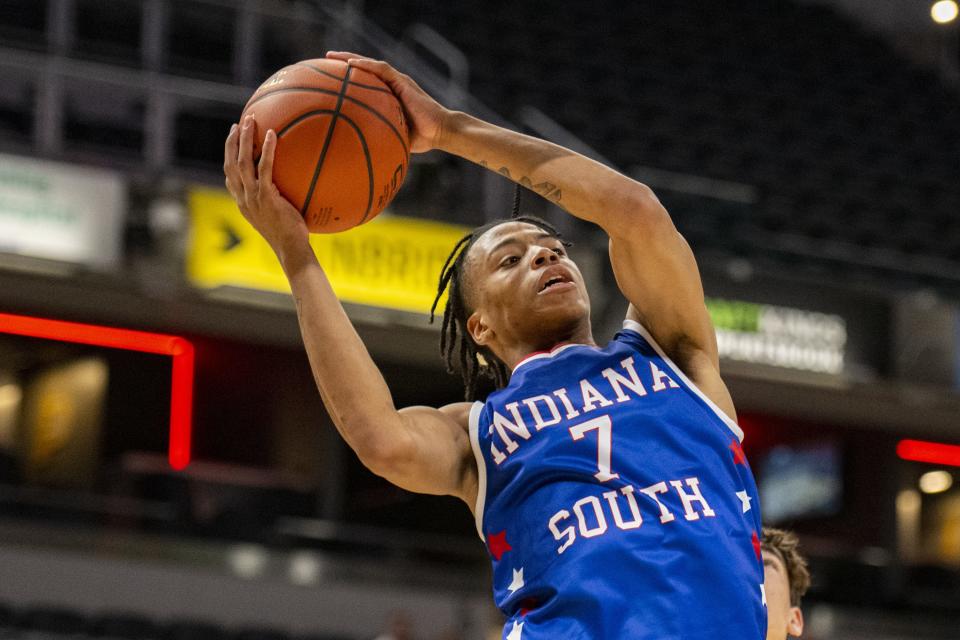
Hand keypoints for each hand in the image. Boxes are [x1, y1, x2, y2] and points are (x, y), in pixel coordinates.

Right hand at [223, 115, 309, 256]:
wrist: (290, 249)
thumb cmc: (290, 236)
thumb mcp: (277, 216)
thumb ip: (276, 201)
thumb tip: (292, 188)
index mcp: (243, 203)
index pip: (230, 176)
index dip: (229, 157)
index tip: (233, 141)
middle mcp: (243, 198)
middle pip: (230, 164)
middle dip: (232, 142)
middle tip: (239, 124)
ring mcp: (252, 197)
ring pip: (242, 162)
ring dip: (244, 139)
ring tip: (250, 120)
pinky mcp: (265, 196)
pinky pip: (264, 167)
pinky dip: (267, 149)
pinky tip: (272, 134)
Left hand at [326, 51, 449, 152]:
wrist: (441, 132)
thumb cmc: (421, 139)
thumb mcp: (394, 138)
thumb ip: (379, 138)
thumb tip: (358, 153)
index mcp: (389, 97)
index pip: (365, 84)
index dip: (348, 80)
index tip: (329, 80)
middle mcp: (391, 86)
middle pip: (364, 70)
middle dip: (343, 64)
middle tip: (323, 62)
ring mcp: (397, 82)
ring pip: (370, 65)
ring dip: (350, 58)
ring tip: (330, 56)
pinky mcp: (403, 81)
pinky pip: (381, 69)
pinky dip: (365, 65)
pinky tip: (350, 63)